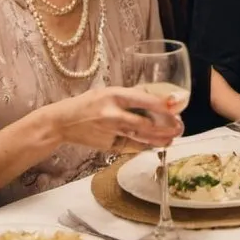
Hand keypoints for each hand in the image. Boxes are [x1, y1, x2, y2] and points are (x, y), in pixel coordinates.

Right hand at [42, 87, 183, 152]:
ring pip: (140, 137)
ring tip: (171, 139)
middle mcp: (112, 114)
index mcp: (113, 96)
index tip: (175, 109)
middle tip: (179, 127)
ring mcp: (110, 131)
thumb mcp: (107, 92)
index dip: (162, 106)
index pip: (143, 100)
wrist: (61, 122)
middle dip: (165, 127)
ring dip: (158, 139)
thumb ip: (130, 96)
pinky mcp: (107, 145)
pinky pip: (130, 146)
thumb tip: (158, 100)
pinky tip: (155, 145)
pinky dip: (144, 146)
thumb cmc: (87, 104)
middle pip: (145, 123)